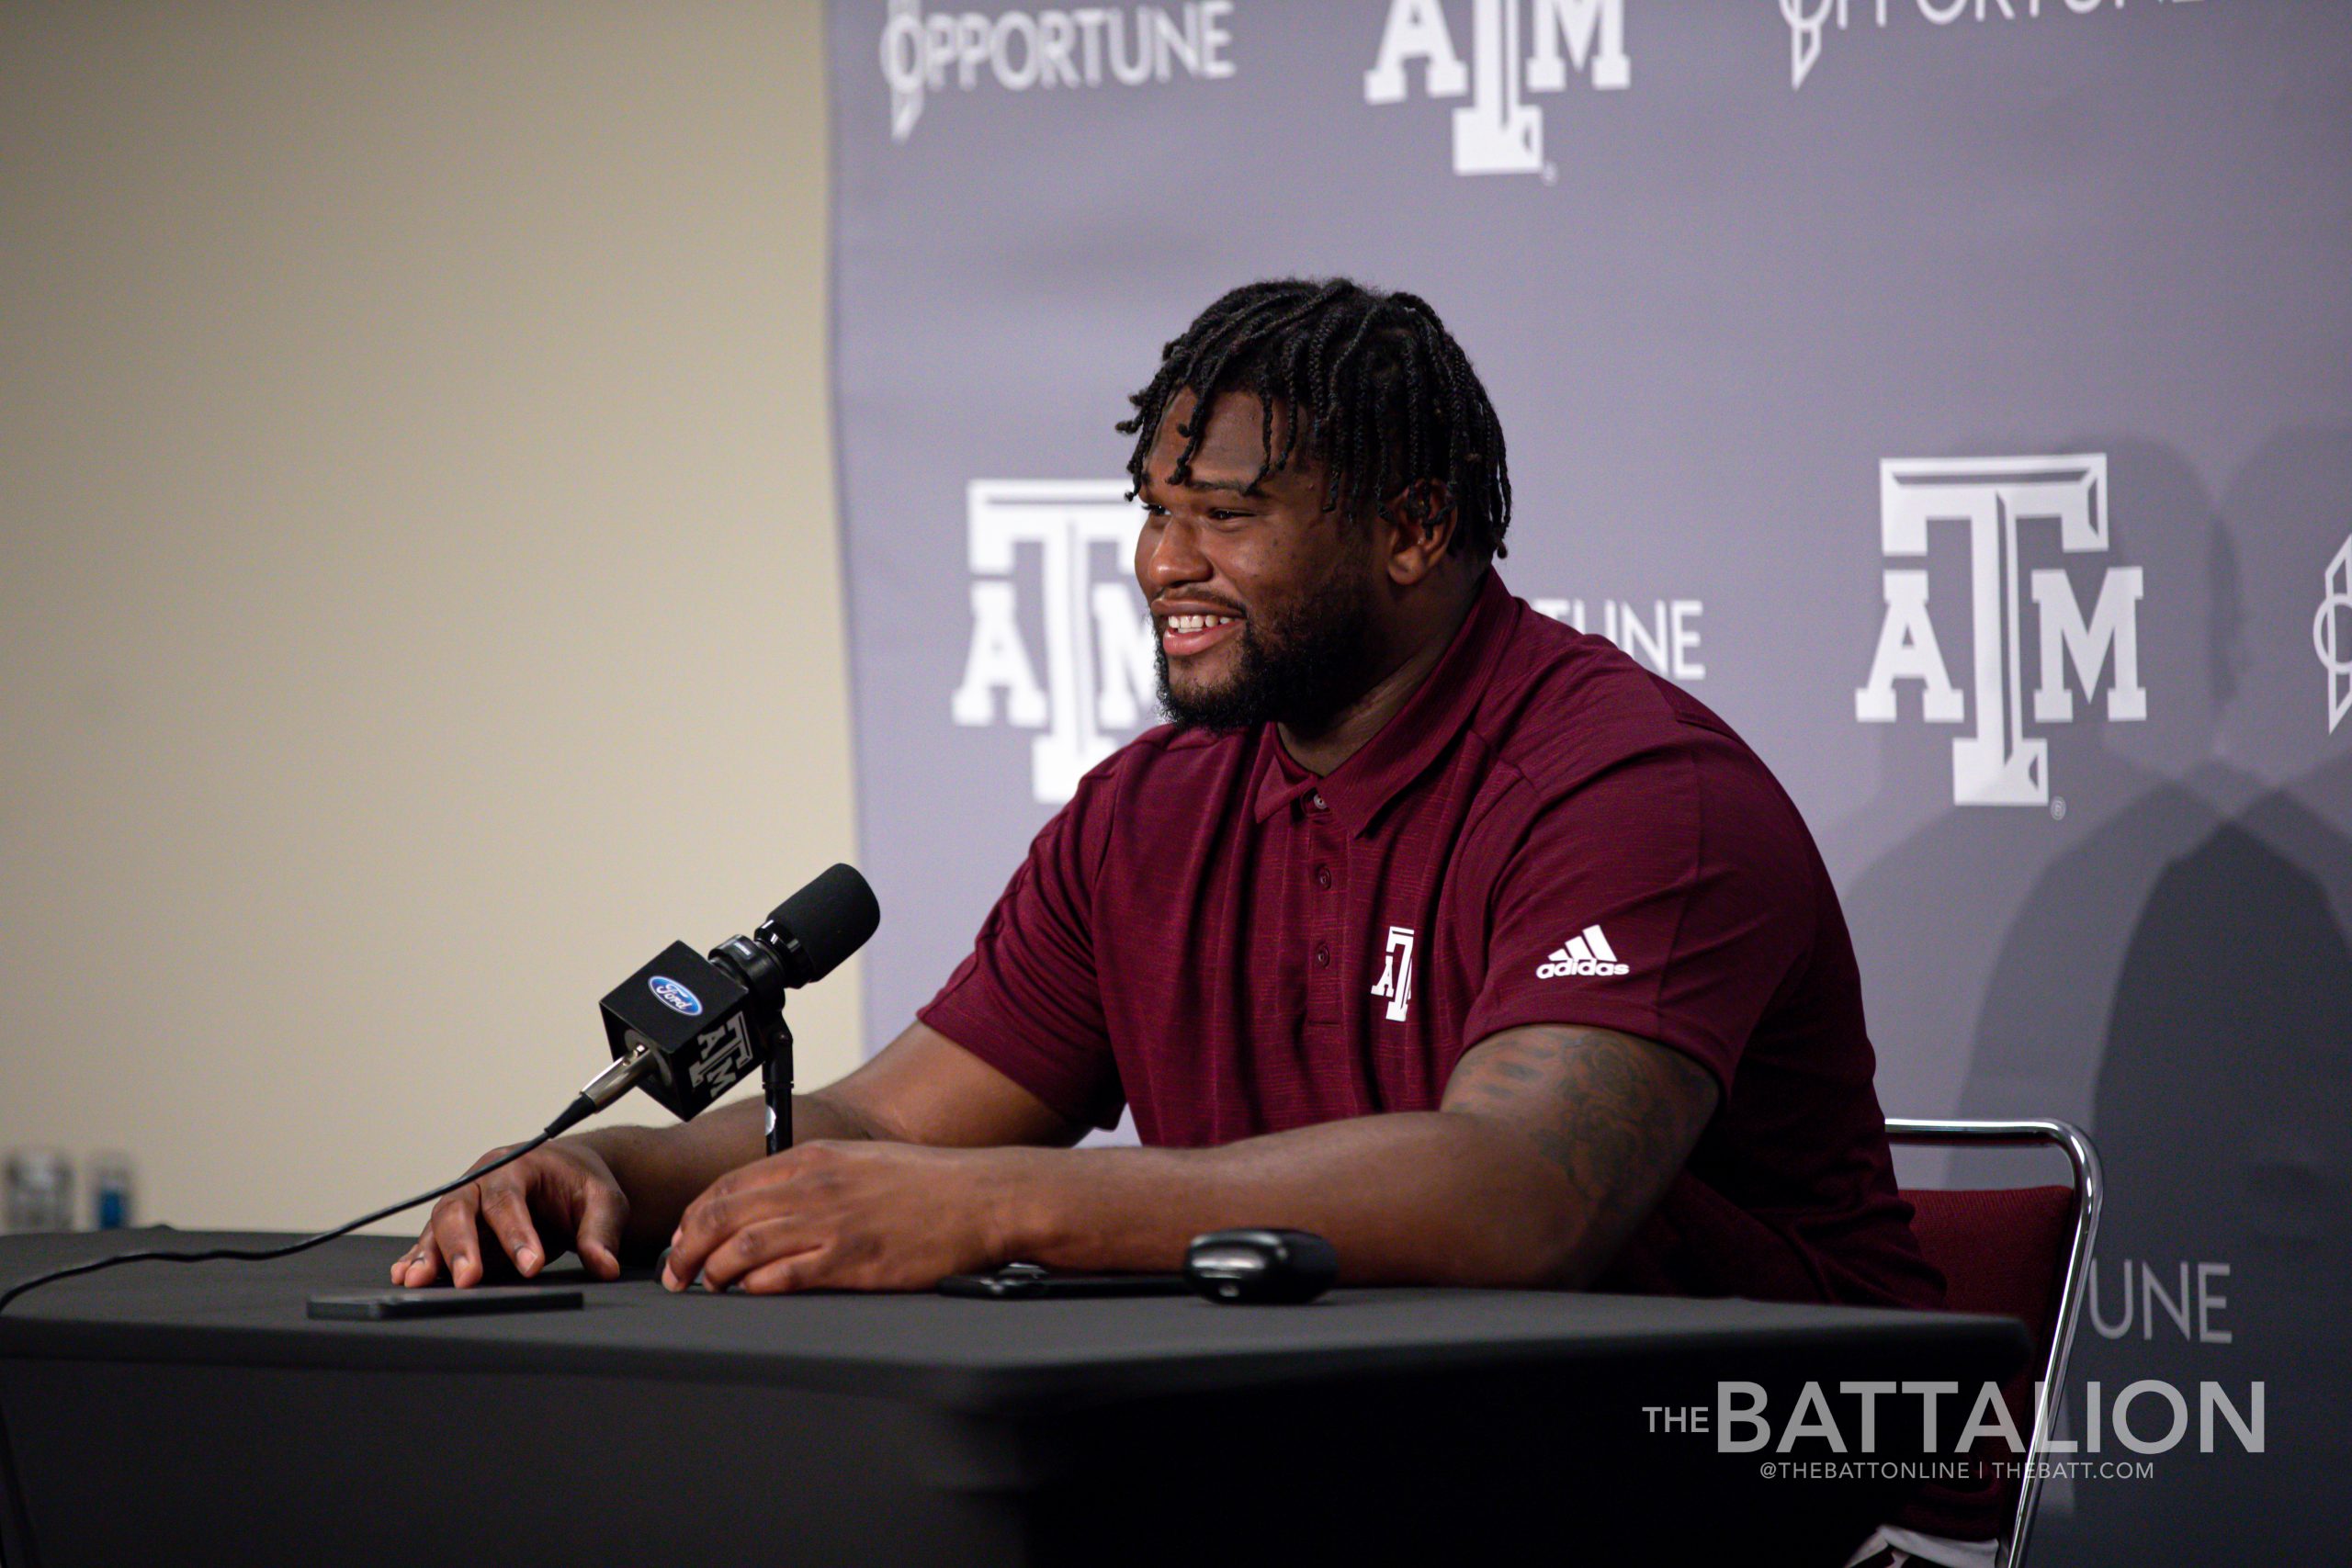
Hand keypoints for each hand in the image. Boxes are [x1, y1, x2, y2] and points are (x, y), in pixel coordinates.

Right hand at [391, 1139, 629, 1287]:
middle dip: (461, 1244)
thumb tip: (605, 1266)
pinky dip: (417, 1257)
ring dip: (429, 1254)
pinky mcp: (458, 1228)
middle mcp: (482, 1180)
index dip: (517, 1233)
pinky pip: (431, 1241)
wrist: (566, 1173)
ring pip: (438, 1225)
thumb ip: (602, 1231)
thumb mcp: (603, 1200)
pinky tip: (405, 1274)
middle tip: (468, 1279)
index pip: (511, 1199)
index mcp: (518, 1164)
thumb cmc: (579, 1183)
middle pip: (460, 1208)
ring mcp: (465, 1203)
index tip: (530, 1266)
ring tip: (418, 1281)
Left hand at [662, 1141, 1007, 1293]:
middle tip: (677, 1273)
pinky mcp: (852, 1261)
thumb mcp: (858, 1162)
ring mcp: (832, 1224)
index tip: (683, 1239)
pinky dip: (754, 1287)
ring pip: (744, 1247)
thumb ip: (811, 1178)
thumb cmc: (926, 1184)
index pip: (728, 1186)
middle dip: (687, 1248)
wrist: (980, 1198)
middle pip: (724, 1215)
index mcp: (813, 1159)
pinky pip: (784, 1276)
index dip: (693, 1217)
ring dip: (714, 1272)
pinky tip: (747, 1294)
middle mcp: (815, 1187)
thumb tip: (766, 1204)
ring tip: (708, 1288)